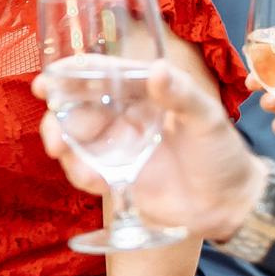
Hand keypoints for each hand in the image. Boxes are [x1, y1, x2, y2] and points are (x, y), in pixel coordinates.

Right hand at [35, 61, 268, 240]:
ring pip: (74, 139)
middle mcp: (124, 115)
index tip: (46, 83)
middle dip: (57, 121)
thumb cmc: (223, 154)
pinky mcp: (114, 175)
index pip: (101, 75)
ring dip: (65, 149)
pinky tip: (96, 182)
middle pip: (76, 108)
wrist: (228, 205)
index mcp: (143, 92)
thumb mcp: (208, 119)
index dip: (70, 75)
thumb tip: (157, 70)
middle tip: (56, 139)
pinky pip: (84, 169)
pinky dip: (81, 173)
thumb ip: (181, 95)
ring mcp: (117, 146)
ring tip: (74, 164)